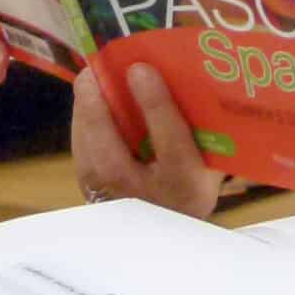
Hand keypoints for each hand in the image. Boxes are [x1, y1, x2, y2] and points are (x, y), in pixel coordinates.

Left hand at [71, 62, 223, 219]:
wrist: (170, 224)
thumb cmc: (195, 178)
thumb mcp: (212, 161)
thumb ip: (205, 127)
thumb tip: (191, 72)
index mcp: (186, 184)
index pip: (171, 143)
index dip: (155, 105)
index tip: (140, 69)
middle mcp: (148, 196)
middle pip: (114, 158)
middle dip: (99, 113)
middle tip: (93, 73)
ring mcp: (116, 200)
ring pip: (90, 158)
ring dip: (85, 114)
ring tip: (88, 77)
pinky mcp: (94, 194)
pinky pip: (83, 157)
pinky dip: (82, 125)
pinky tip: (86, 100)